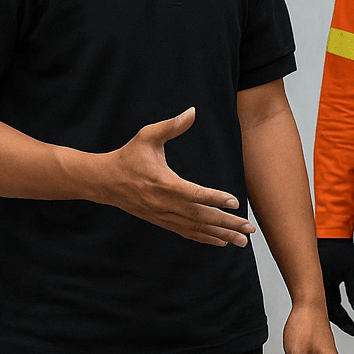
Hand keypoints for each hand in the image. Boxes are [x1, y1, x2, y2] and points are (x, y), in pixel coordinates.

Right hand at [95, 108, 255, 246]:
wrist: (104, 181)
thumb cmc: (128, 156)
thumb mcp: (147, 136)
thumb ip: (171, 126)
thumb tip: (192, 111)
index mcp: (163, 183)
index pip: (193, 194)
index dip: (214, 198)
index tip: (234, 201)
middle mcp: (164, 204)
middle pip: (200, 216)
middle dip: (227, 223)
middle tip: (250, 229)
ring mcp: (163, 215)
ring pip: (196, 228)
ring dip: (221, 235)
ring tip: (243, 241)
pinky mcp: (161, 221)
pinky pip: (186, 232)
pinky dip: (205, 238)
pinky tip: (223, 242)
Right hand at [318, 238, 353, 336]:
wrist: (329, 232)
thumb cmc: (340, 248)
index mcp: (322, 287)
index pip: (335, 313)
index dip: (347, 324)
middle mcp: (315, 288)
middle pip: (327, 313)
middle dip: (340, 321)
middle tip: (351, 328)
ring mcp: (313, 284)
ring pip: (323, 306)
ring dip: (335, 313)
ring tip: (346, 320)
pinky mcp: (314, 280)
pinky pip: (322, 297)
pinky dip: (330, 304)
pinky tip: (339, 306)